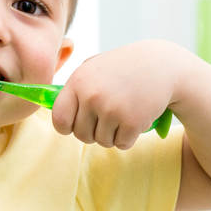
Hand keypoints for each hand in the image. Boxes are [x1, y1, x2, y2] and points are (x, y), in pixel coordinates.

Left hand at [51, 39, 187, 149]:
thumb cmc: (124, 67)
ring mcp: (111, 109)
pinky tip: (134, 120)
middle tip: (104, 120)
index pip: (59, 119)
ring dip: (111, 135)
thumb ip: (74, 87)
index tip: (74, 126)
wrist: (163, 66)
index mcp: (77, 82)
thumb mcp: (94, 68)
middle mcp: (91, 96)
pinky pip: (121, 144)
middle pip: (80, 134)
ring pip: (101, 141)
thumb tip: (47, 104)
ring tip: (121, 116)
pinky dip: (127, 138)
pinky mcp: (131, 122)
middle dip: (91, 133)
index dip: (66, 127)